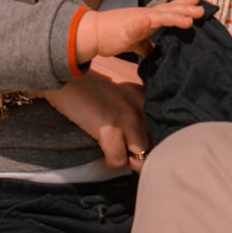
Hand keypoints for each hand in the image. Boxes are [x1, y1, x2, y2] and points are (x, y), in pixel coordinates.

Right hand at [41, 55, 150, 169]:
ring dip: (129, 158)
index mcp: (147, 94)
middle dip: (145, 153)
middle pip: (159, 144)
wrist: (65, 71)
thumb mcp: (121, 85)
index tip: (144, 139)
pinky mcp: (109, 127)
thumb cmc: (90, 81)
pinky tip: (103, 151)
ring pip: (142, 156)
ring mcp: (127, 116)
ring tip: (116, 150)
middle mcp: (143, 105)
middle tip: (127, 149)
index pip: (166, 125)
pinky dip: (110, 160)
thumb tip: (142, 129)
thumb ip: (135, 102)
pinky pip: (118, 160)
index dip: (157, 138)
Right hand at [76, 0, 203, 59]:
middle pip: (169, 10)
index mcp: (148, 17)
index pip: (169, 9)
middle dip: (186, 10)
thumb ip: (145, 44)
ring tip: (190, 20)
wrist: (93, 32)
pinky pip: (139, 24)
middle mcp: (145, 15)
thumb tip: (154, 52)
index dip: (183, 5)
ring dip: (175, 16)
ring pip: (159, 16)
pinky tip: (154, 21)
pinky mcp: (127, 28)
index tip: (197, 1)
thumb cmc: (113, 34)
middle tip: (202, 10)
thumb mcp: (134, 40)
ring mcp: (137, 19)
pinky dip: (147, 22)